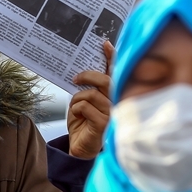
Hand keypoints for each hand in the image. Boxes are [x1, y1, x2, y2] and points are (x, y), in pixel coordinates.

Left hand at [66, 40, 113, 158]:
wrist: (80, 147)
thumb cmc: (83, 124)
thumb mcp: (84, 101)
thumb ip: (88, 88)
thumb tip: (81, 72)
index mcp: (111, 95)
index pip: (114, 73)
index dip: (111, 57)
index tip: (105, 44)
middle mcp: (116, 102)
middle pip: (106, 80)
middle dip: (89, 75)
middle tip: (76, 78)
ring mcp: (112, 113)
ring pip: (93, 94)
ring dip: (78, 99)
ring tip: (75, 108)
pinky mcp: (104, 123)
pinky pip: (85, 107)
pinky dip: (77, 110)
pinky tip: (78, 117)